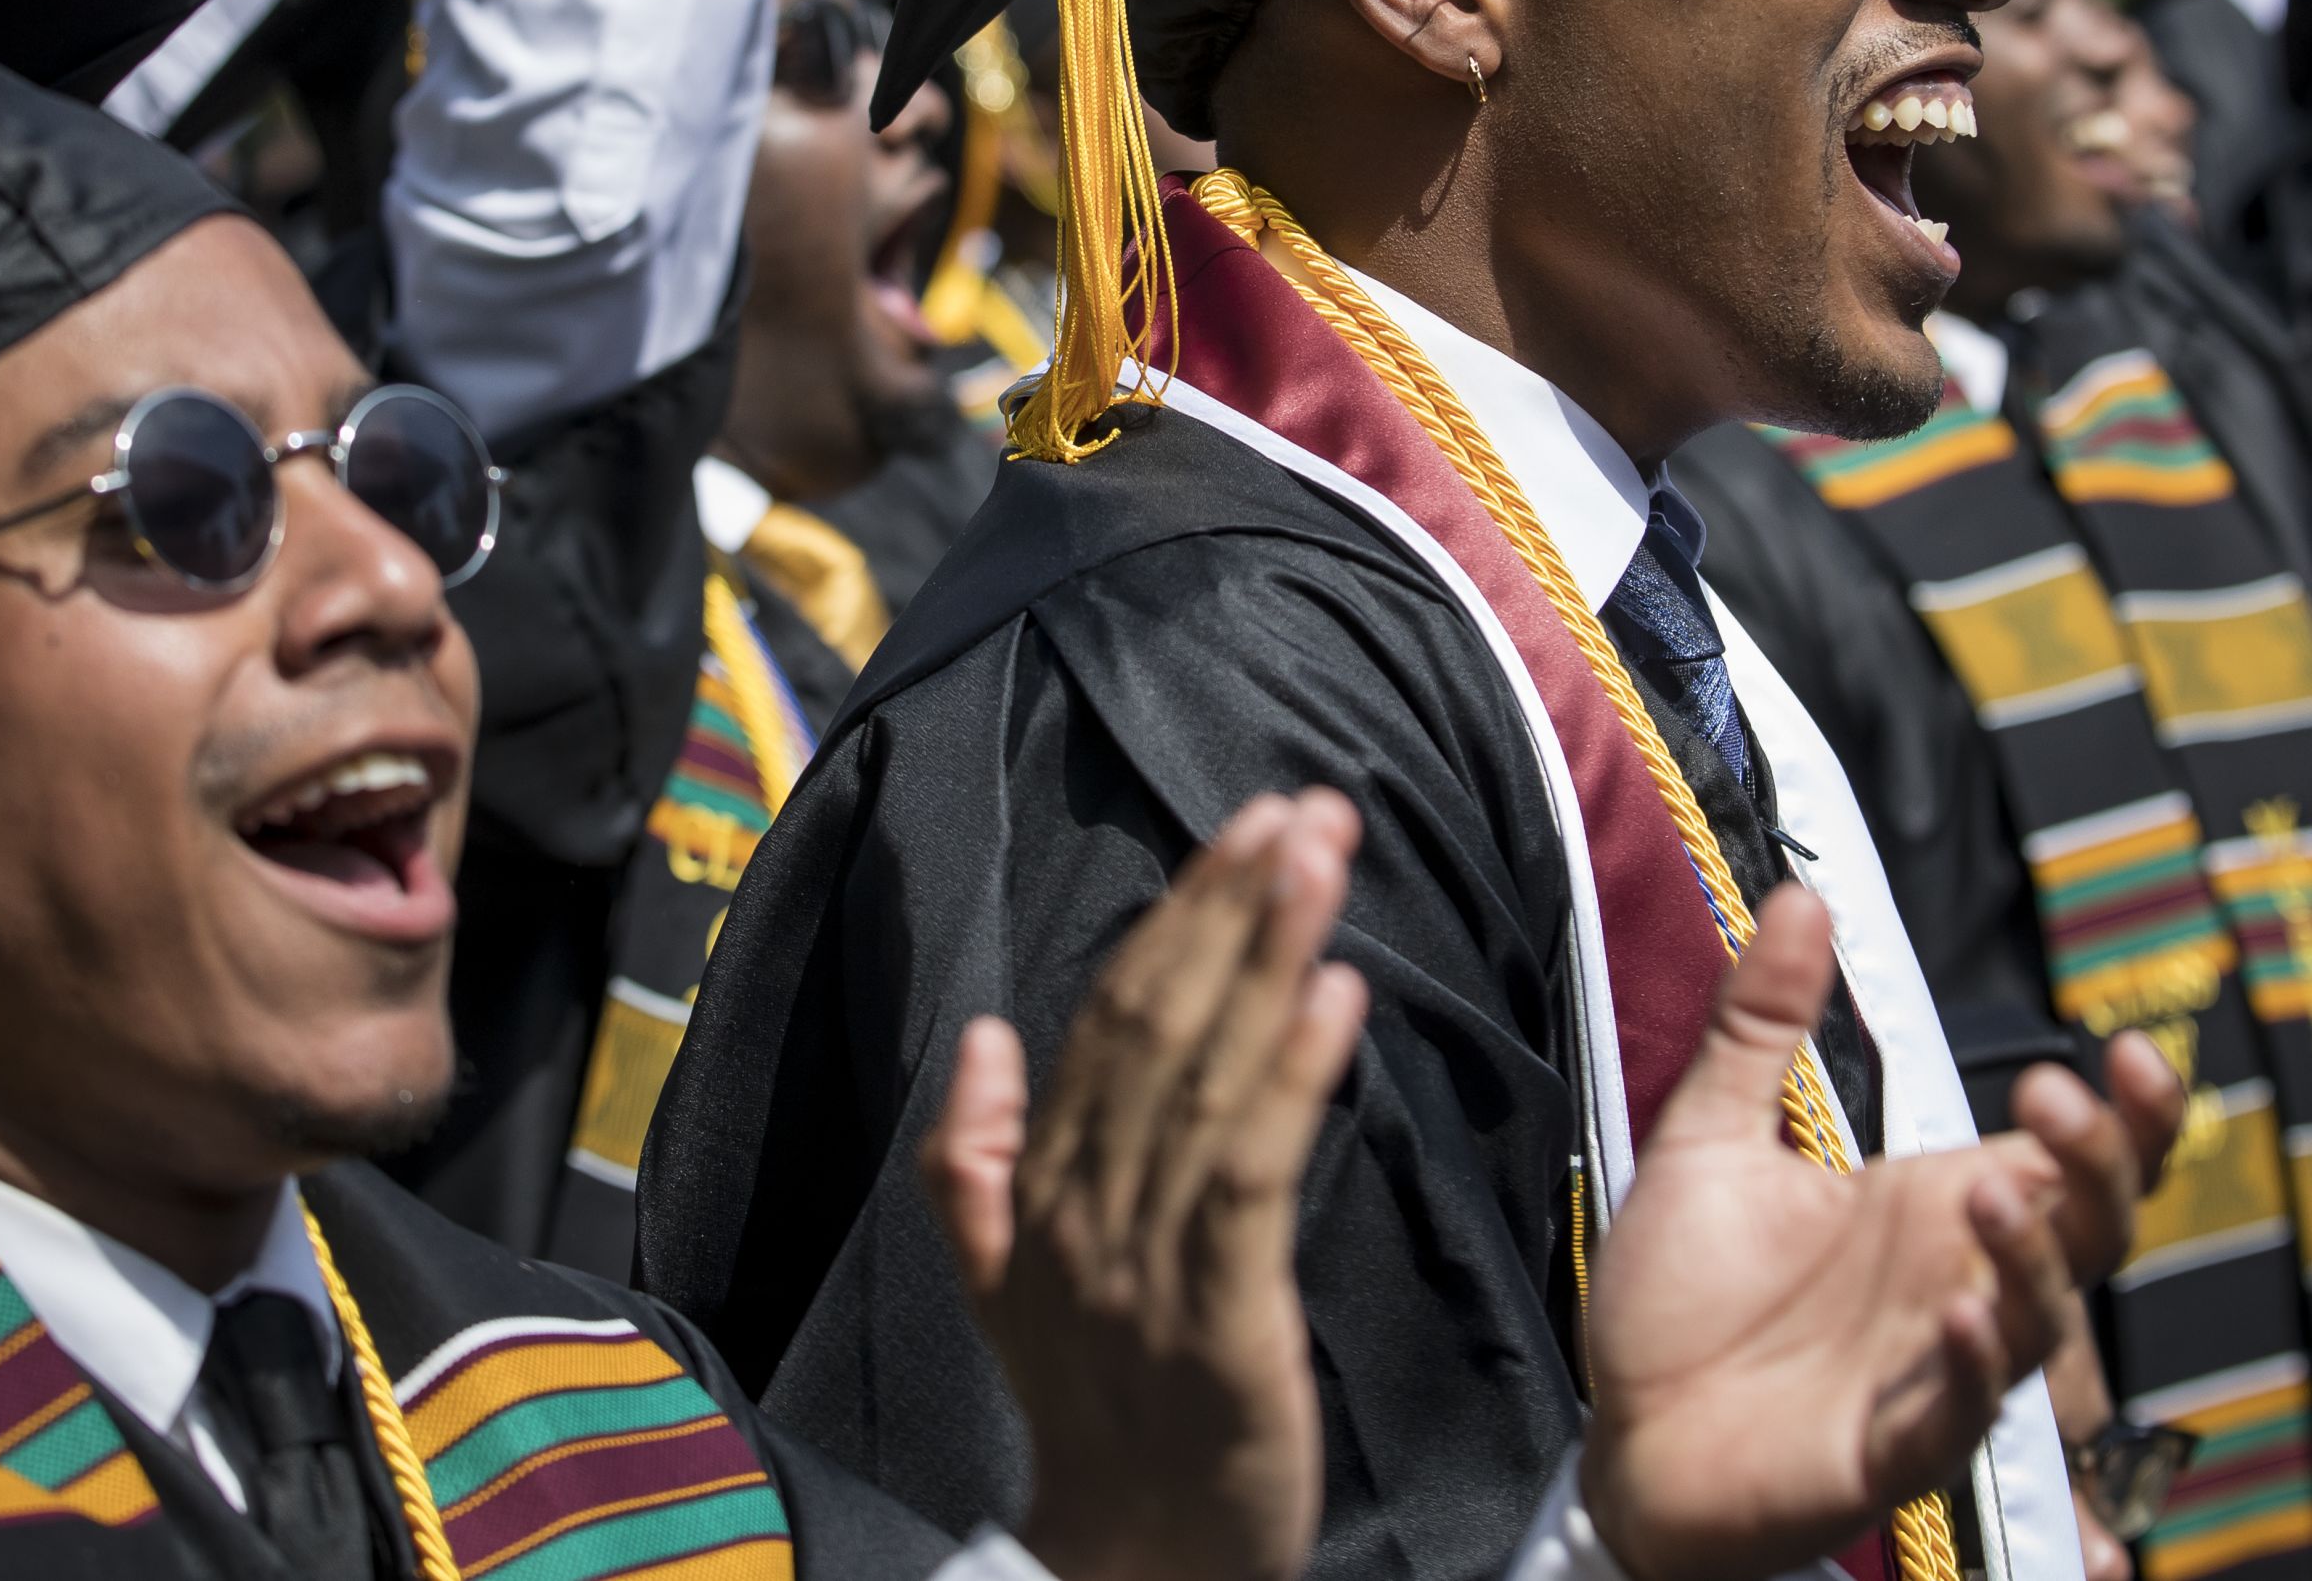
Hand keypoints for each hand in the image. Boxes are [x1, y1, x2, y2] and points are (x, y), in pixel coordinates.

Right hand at [925, 790, 1369, 1580]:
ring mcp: (1144, 1267)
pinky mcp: (1220, 1322)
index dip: (1179, 912)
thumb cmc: (1097, 1419)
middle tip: (1303, 806)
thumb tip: (980, 1032)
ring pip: (1202, 1078)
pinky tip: (1337, 996)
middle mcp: (1079, 1213)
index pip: (1106, 1017)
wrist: (1136, 1567)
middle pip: (1153, 1022)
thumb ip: (974, 1160)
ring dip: (1266, 955)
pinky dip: (1288, 1077)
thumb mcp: (1004, 1289)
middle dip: (1230, 902)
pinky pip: (1248, 1176)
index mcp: (1036, 1194)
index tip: (1248, 824)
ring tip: (1322, 859)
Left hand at [1578, 890, 2181, 1580]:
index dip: (2132, 1113)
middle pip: (2091, 1229)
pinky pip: (1960, 1415)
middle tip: (2050, 1096)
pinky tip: (1957, 1317)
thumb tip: (1801, 893)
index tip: (2128, 1045)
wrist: (1621, 1433)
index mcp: (1934, 1208)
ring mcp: (1935, 1371)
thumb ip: (1761, 1021)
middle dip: (2100, 1162)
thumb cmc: (1682, 1296)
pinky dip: (1973, 1368)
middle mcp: (1960, 1285)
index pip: (2074, 1160)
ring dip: (2033, 1259)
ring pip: (2042, 1321)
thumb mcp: (1711, 1135)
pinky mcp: (1891, 1450)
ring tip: (1990, 1192)